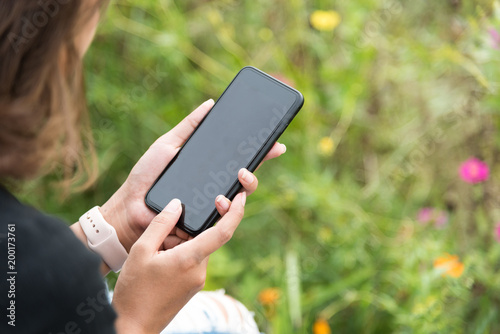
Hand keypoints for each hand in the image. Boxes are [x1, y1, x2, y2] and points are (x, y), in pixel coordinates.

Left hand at [101, 99, 285, 251]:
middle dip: (256, 171)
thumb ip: (189, 126)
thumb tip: (211, 104)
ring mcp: (210, 206)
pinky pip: (224, 219)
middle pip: (245, 180)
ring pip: (240, 200)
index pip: (239, 159)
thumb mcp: (168, 144)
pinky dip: (228, 208)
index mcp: (209, 168)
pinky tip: (223, 199)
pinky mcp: (203, 223)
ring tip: (240, 177)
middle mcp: (214, 187)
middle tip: (249, 164)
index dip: (259, 152)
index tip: (276, 143)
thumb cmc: (146, 175)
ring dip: (247, 187)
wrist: (129, 206)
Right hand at [113, 194, 245, 332]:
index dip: (235, 212)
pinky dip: (179, 253)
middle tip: (161, 235)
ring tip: (154, 252)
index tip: (241, 197)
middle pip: (203, 237)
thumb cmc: (134, 291)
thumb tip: (178, 204)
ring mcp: (197, 280)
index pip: (223, 232)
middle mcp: (200, 271)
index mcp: (190, 259)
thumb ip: (161, 224)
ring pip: (196, 248)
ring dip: (179, 242)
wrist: (133, 326)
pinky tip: (158, 260)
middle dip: (185, 229)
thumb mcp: (141, 250)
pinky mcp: (192, 285)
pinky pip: (192, 260)